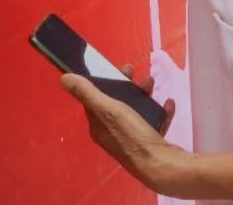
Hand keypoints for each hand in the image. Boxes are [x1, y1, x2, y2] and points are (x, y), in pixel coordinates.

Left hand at [61, 64, 180, 192]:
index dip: (103, 81)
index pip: (95, 99)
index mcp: (99, 126)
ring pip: (136, 109)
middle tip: (134, 71)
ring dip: (143, 94)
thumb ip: (88, 93)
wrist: (161, 164)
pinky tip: (168, 104)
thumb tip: (64, 78)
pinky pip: (154, 120)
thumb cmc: (132, 136)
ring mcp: (132, 138)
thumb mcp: (108, 110)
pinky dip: (160, 110)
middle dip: (126, 85)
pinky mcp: (150, 142)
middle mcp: (112, 133)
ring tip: (152, 83)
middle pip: (117, 102)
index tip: (115, 68)